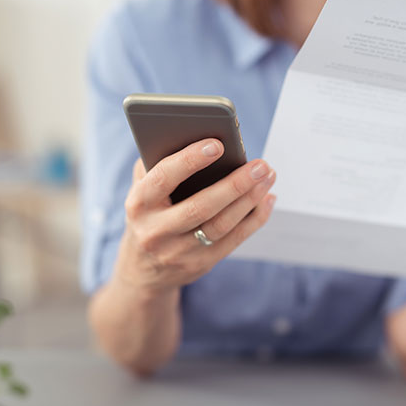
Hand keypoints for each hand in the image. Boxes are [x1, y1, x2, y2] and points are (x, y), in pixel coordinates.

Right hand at [116, 138, 275, 295]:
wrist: (143, 269)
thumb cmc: (150, 214)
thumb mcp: (142, 190)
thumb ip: (158, 165)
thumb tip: (194, 136)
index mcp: (138, 204)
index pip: (164, 178)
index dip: (189, 161)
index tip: (217, 144)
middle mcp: (156, 231)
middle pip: (201, 207)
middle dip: (235, 184)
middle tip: (260, 164)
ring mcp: (179, 252)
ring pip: (221, 225)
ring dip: (250, 200)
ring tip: (267, 176)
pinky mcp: (201, 264)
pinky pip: (234, 240)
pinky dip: (254, 218)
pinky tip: (267, 198)